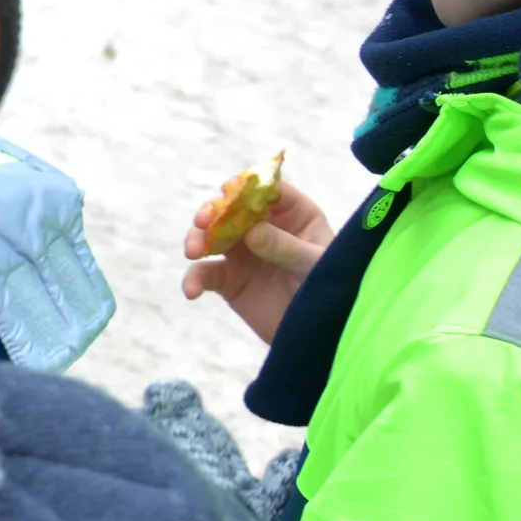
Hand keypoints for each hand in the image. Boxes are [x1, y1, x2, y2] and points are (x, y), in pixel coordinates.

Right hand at [181, 181, 334, 345]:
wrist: (318, 335)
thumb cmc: (328, 290)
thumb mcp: (313, 266)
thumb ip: (285, 247)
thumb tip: (251, 231)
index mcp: (294, 216)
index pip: (270, 190)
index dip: (248, 185)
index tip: (230, 189)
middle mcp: (264, 228)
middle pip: (231, 208)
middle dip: (212, 211)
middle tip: (203, 220)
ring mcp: (243, 252)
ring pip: (211, 234)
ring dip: (196, 238)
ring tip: (193, 252)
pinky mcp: (228, 279)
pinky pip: (204, 273)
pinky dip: (192, 279)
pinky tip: (191, 291)